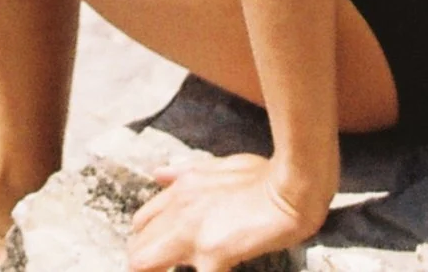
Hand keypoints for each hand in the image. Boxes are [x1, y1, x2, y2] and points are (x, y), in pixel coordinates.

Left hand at [126, 153, 330, 271]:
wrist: (290, 187)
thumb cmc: (263, 177)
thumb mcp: (218, 165)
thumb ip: (185, 172)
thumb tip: (158, 173)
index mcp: (181, 189)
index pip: (141, 222)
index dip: (145, 244)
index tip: (155, 259)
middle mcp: (179, 209)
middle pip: (137, 247)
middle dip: (144, 264)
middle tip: (162, 270)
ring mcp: (192, 232)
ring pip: (144, 261)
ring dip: (155, 270)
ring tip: (175, 270)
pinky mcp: (212, 253)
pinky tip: (213, 271)